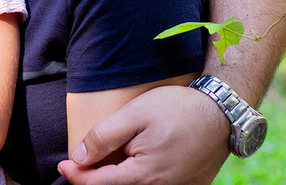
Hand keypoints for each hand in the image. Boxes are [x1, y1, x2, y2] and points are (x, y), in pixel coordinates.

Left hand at [56, 85, 228, 184]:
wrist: (222, 113)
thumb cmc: (179, 108)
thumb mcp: (136, 113)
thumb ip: (104, 136)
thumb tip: (79, 157)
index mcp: (145, 175)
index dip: (76, 176)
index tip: (62, 164)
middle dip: (95, 178)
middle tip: (81, 161)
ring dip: (117, 177)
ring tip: (109, 157)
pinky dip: (138, 177)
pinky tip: (134, 159)